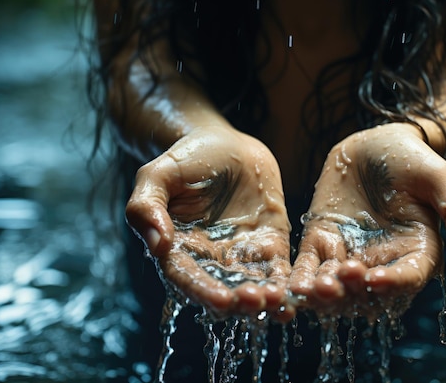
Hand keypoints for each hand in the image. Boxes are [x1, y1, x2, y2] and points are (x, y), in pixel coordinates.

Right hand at [125, 126, 293, 320]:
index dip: (203, 291)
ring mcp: (242, 254)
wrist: (224, 143)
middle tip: (257, 302)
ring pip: (253, 285)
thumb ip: (147, 207)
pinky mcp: (269, 244)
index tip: (221, 300)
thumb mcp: (156, 175)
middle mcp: (210, 259)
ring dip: (266, 298)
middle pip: (224, 291)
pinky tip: (299, 293)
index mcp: (178, 249)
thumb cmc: (185, 158)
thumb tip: (158, 245)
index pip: (188, 279)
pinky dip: (288, 283)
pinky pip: (279, 270)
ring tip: (279, 301)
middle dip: (240, 302)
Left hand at [290, 123, 445, 318]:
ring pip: (337, 286)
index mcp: (417, 252)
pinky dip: (300, 279)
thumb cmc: (411, 159)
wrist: (373, 144)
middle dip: (351, 293)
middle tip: (335, 284)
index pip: (408, 276)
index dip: (393, 282)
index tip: (375, 279)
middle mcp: (383, 262)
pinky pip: (310, 267)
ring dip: (324, 293)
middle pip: (368, 292)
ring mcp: (350, 255)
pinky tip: (289, 286)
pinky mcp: (321, 244)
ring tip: (310, 290)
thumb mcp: (438, 178)